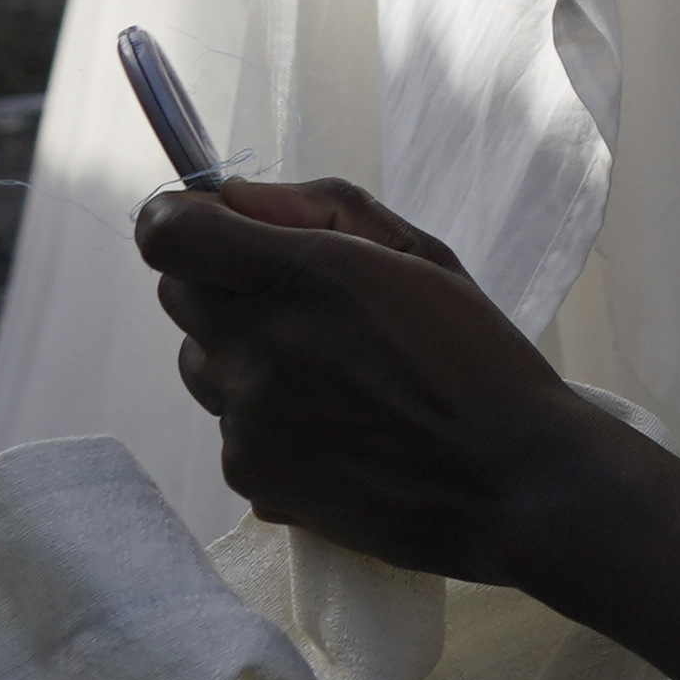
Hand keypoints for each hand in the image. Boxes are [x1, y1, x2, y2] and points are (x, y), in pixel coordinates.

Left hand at [136, 176, 606, 585]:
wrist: (510, 481)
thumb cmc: (478, 362)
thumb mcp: (424, 256)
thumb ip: (323, 209)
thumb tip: (238, 198)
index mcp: (301, 278)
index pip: (168, 232)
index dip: (179, 217)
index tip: (215, 222)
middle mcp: (257, 348)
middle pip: (177, 293)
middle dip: (220, 280)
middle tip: (297, 298)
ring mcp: (247, 420)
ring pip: (199, 361)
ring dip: (239, 351)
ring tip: (324, 371)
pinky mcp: (250, 477)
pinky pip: (227, 425)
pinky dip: (264, 418)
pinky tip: (332, 425)